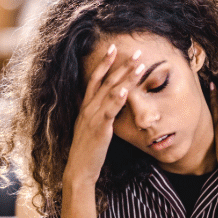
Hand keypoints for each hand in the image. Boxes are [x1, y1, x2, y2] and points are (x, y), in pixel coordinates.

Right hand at [63, 44, 143, 187]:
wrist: (79, 169)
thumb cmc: (87, 150)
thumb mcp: (90, 127)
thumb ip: (97, 114)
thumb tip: (107, 105)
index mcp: (86, 106)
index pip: (94, 78)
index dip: (104, 63)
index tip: (113, 48)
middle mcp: (88, 108)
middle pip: (106, 81)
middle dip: (121, 65)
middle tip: (135, 52)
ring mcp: (93, 117)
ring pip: (111, 92)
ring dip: (125, 77)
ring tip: (139, 65)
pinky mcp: (100, 128)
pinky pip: (110, 110)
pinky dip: (118, 99)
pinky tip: (127, 90)